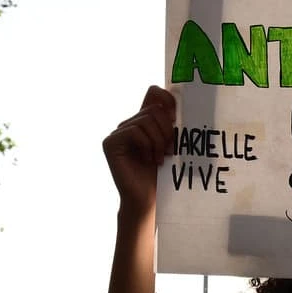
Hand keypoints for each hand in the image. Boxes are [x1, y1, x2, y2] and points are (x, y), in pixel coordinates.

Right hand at [103, 86, 175, 215]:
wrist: (149, 200)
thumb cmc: (163, 175)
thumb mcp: (172, 145)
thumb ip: (172, 124)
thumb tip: (181, 102)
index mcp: (145, 121)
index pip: (153, 92)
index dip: (167, 97)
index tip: (178, 116)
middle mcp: (129, 124)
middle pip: (153, 109)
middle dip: (167, 130)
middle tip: (171, 149)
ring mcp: (118, 133)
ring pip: (145, 120)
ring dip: (159, 140)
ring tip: (161, 158)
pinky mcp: (110, 143)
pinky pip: (134, 131)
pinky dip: (147, 145)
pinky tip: (150, 160)